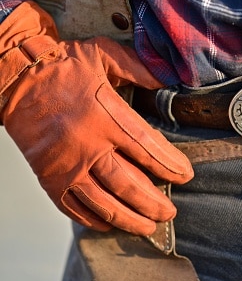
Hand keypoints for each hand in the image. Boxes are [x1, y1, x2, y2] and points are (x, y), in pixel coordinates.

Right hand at [0, 1, 192, 234]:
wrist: (14, 78)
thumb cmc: (62, 66)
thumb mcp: (104, 54)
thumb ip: (138, 68)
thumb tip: (169, 79)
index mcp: (105, 115)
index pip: (147, 147)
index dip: (169, 165)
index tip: (186, 175)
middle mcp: (86, 145)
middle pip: (128, 184)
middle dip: (153, 202)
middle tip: (170, 212)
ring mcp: (65, 165)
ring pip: (103, 203)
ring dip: (128, 219)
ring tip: (148, 226)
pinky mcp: (48, 176)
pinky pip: (73, 207)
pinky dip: (93, 219)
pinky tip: (110, 225)